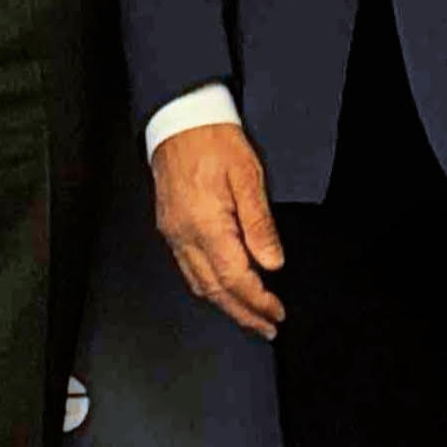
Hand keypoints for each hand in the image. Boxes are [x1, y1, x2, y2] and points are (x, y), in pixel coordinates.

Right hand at [152, 122, 284, 338]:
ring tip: (250, 317)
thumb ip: (260, 224)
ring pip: (198, 284)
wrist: (180, 119)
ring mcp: (173, 233)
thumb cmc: (214, 140)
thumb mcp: (249, 176)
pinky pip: (188, 269)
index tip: (277, 312)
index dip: (258, 301)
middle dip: (243, 314)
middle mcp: (185, 235)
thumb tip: (272, 263)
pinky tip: (223, 290)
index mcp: (206, 224)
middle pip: (215, 290)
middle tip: (267, 327)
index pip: (235, 278)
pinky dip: (209, 287)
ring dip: (226, 306)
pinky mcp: (170, 228)